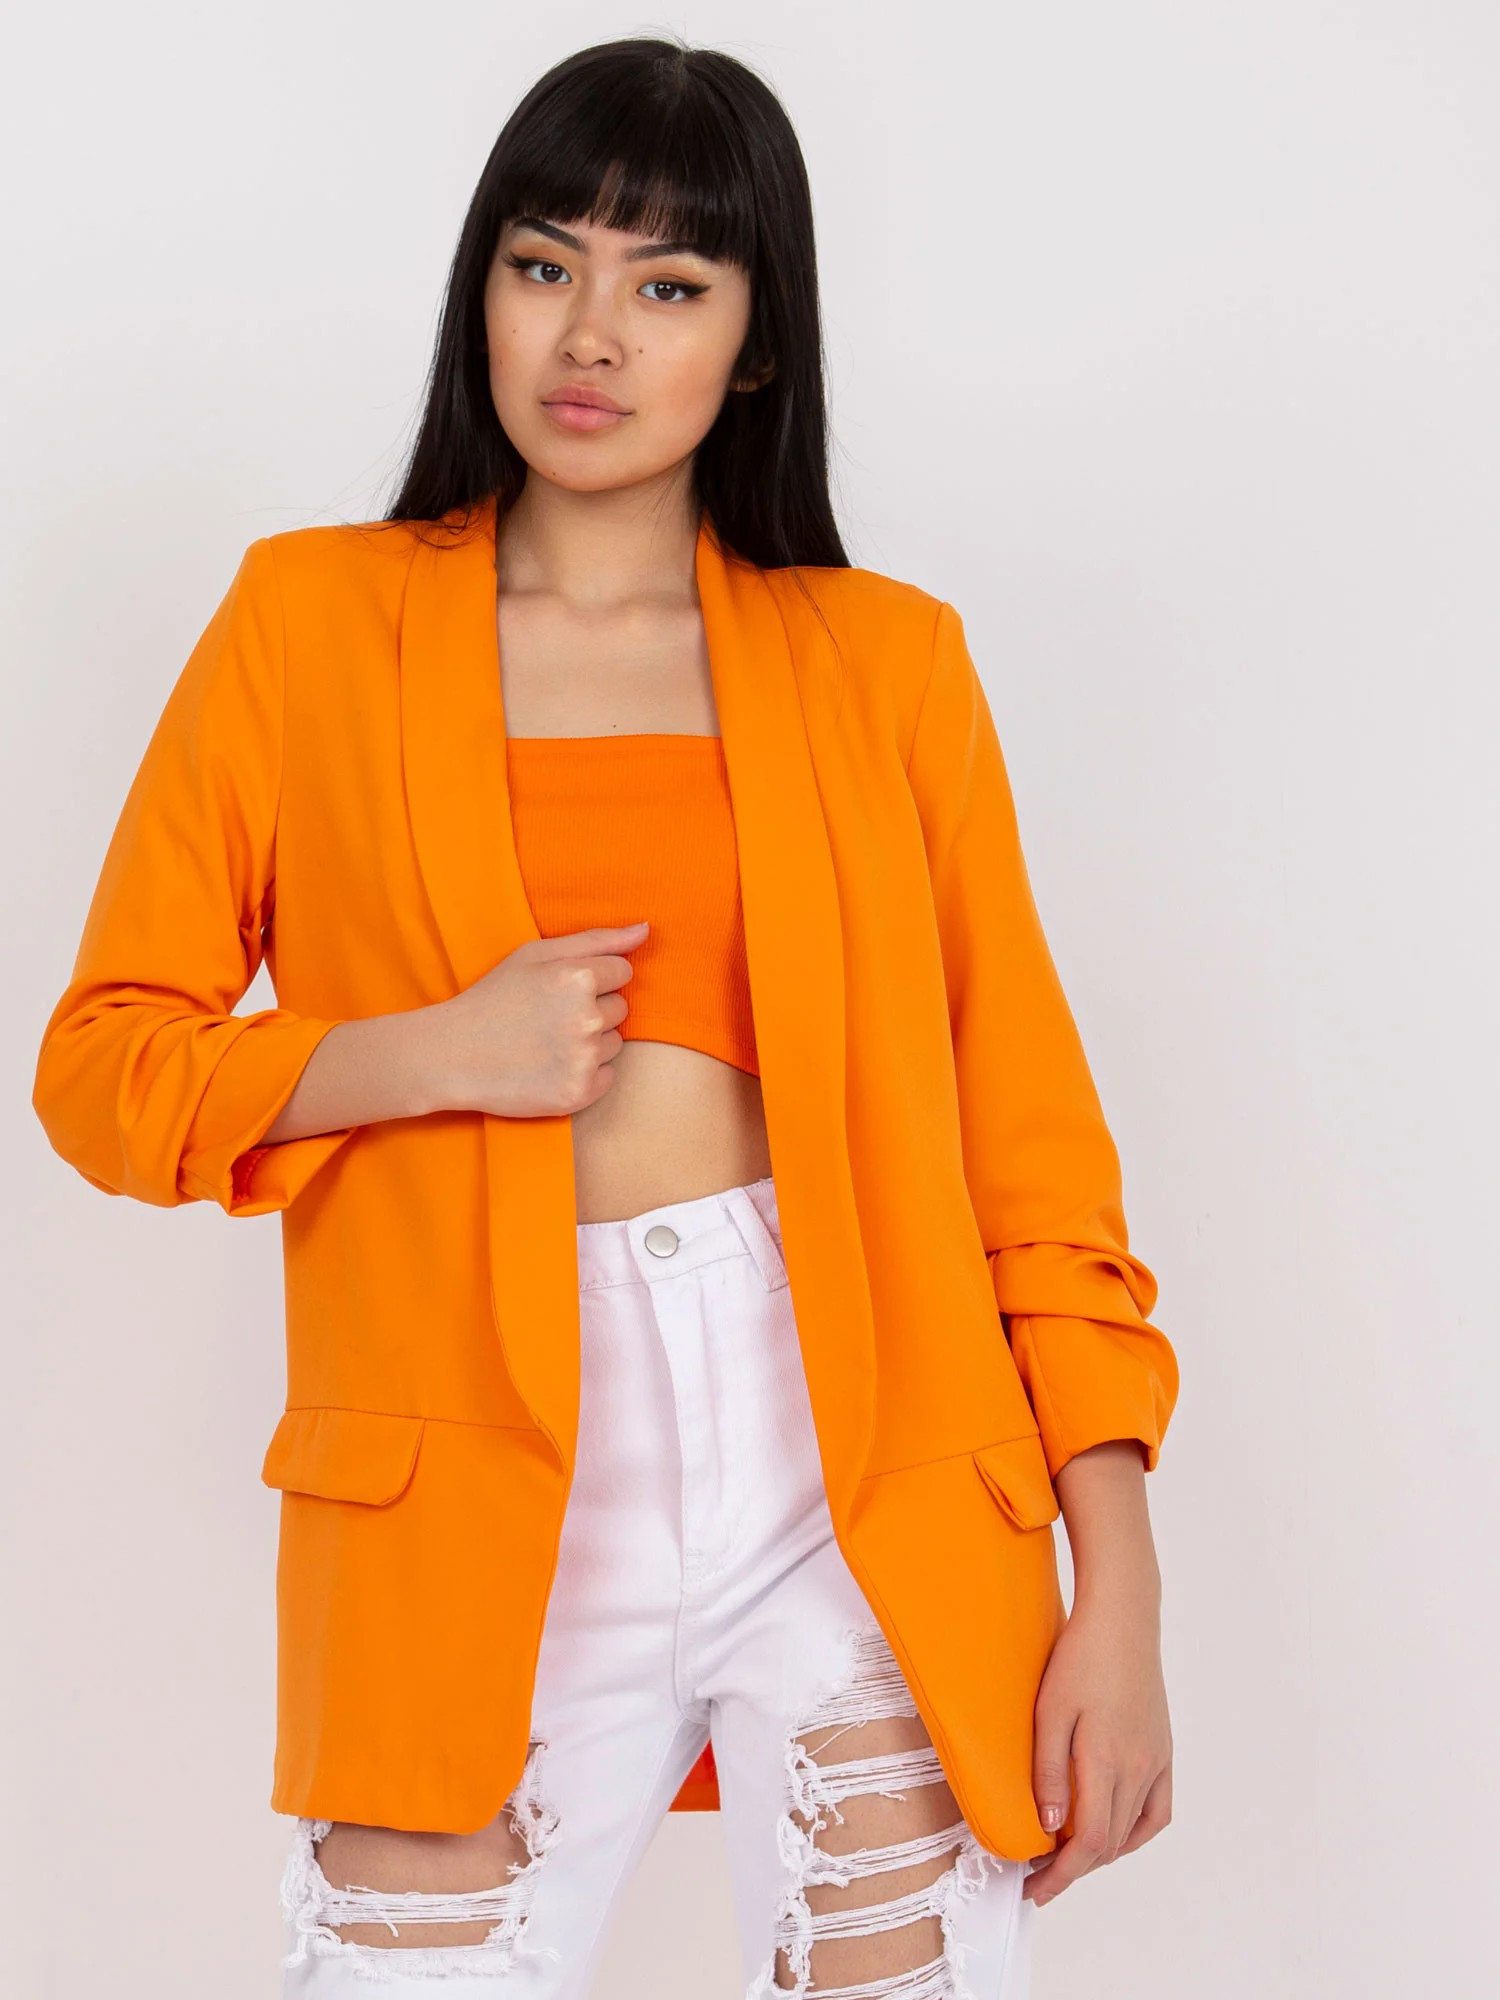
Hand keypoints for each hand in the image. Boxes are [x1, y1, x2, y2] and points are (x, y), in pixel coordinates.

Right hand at [424, 922, 648, 1117]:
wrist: (453, 1055)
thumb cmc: (495, 997)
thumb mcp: (536, 954)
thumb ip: (596, 940)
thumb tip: (645, 929)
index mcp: (578, 977)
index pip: (623, 971)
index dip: (593, 978)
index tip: (561, 989)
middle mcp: (587, 1018)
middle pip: (620, 1008)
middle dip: (593, 1009)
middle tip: (549, 1016)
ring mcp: (584, 1059)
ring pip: (615, 1043)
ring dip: (591, 1042)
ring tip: (548, 1042)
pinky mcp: (578, 1093)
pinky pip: (607, 1077)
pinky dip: (586, 1074)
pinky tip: (552, 1066)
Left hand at [1023, 1441, 1172, 1905]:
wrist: (1123, 1618)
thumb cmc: (1080, 1657)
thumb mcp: (1049, 1711)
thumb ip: (1051, 1771)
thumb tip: (1051, 1826)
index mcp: (1106, 1761)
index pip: (1087, 1842)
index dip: (1061, 1875)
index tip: (1034, 1890)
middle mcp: (1138, 1769)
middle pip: (1108, 1844)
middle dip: (1074, 1869)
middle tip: (1040, 1876)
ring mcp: (1155, 1761)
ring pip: (1131, 1831)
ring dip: (1100, 1852)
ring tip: (1067, 1855)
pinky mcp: (1163, 1751)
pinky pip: (1155, 1811)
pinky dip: (1134, 1832)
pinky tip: (1115, 1832)